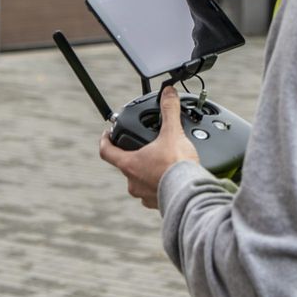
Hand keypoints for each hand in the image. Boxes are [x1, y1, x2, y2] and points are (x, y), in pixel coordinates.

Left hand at [99, 86, 199, 208]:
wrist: (190, 193)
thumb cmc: (177, 166)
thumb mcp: (172, 133)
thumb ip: (169, 111)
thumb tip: (168, 93)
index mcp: (130, 164)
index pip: (106, 151)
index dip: (105, 140)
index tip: (107, 134)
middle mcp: (132, 182)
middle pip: (125, 165)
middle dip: (133, 155)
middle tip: (143, 147)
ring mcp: (143, 194)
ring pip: (139, 180)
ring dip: (146, 172)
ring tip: (159, 163)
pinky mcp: (156, 203)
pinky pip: (152, 193)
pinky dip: (158, 185)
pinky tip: (169, 179)